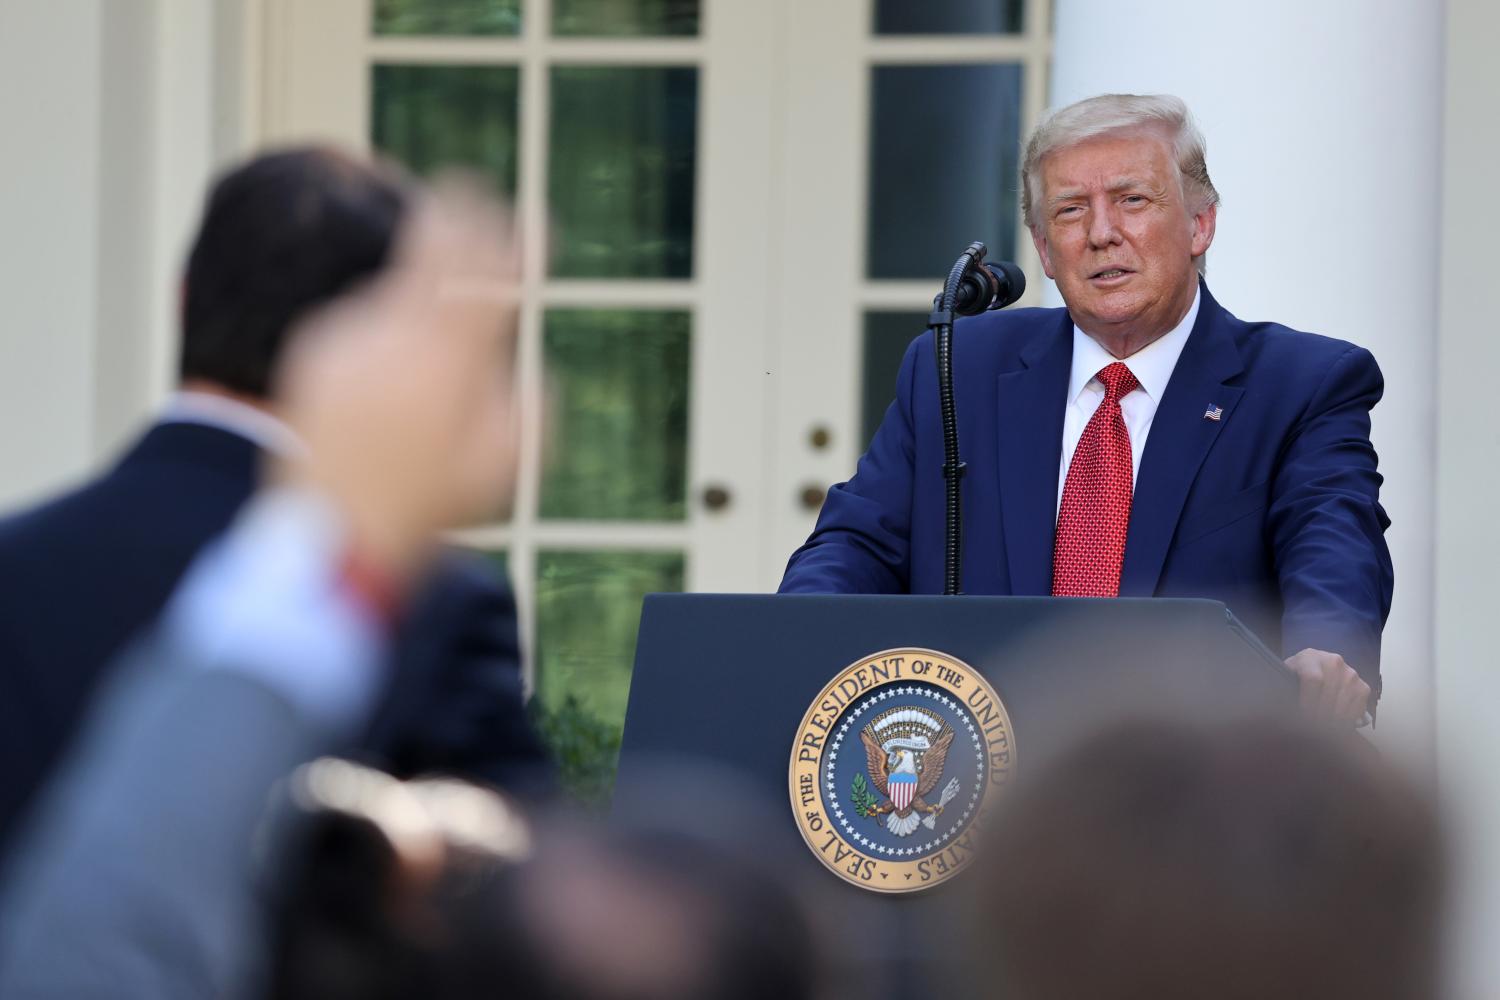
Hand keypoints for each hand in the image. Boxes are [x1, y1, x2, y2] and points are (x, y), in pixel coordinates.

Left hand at [272, 179, 522, 580]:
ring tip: (426, 368)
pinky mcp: (313, 352)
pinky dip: (381, 337)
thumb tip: (527, 369)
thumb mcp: (502, 464)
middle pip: (429, 255)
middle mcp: (392, 335)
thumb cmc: (427, 506)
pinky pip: (361, 326)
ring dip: (418, 307)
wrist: (331, 537)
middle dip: (454, 223)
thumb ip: (527, 404)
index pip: (479, 269)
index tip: (523, 220)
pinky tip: (385, 385)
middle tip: (468, 195)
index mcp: (447, 359)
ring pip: (396, 298)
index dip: (505, 234)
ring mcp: (347, 339)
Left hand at [1283, 648, 1371, 726]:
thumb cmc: (1298, 674)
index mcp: (1310, 658)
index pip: (1313, 679)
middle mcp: (1334, 662)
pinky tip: (1336, 725)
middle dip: (1319, 715)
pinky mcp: (1363, 687)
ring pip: (1343, 703)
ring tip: (1322, 730)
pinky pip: (1357, 709)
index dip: (1308, 701)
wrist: (1315, 666)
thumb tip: (1283, 709)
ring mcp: (1350, 674)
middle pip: (1329, 694)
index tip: (1303, 716)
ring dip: (1332, 720)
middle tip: (1312, 729)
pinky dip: (1347, 720)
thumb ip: (1285, 686)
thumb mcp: (1286, 675)